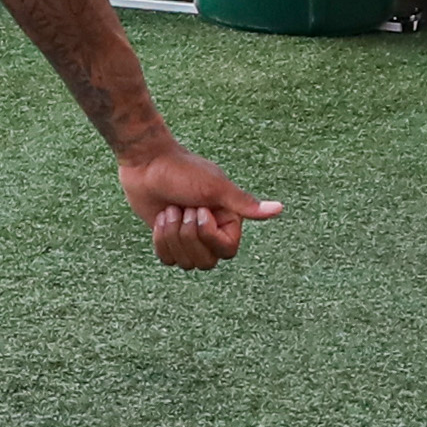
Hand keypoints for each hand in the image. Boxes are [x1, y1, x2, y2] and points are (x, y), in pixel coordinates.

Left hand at [120, 139, 275, 271]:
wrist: (147, 163)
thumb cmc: (183, 171)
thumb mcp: (216, 188)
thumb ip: (245, 204)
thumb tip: (280, 209)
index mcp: (228, 219)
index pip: (226, 250)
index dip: (209, 235)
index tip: (199, 210)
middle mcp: (212, 231)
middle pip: (206, 261)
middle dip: (188, 236)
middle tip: (182, 207)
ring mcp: (189, 238)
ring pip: (186, 263)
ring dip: (172, 235)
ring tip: (170, 209)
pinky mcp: (169, 240)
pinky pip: (168, 260)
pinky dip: (160, 239)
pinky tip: (160, 217)